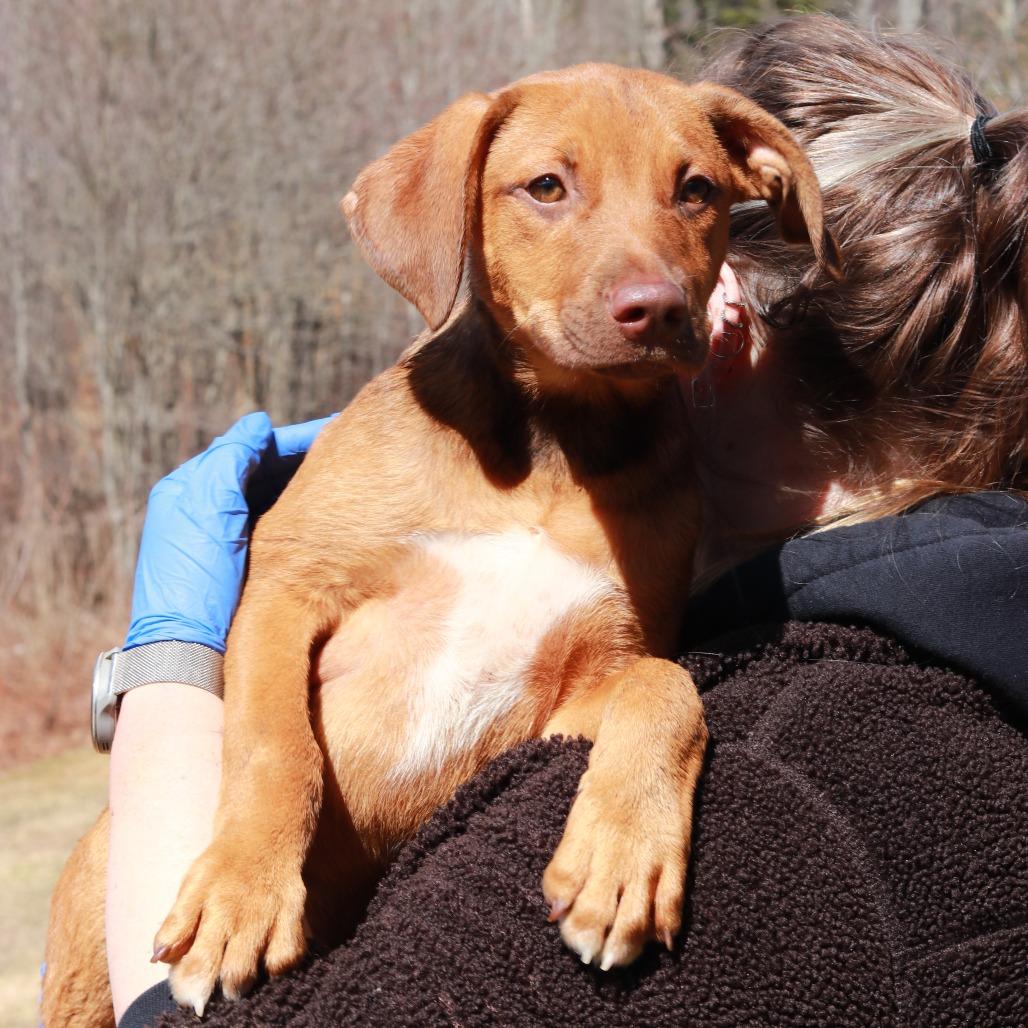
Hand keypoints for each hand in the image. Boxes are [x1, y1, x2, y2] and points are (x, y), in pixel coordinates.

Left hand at [124, 412, 332, 652]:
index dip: (296, 439)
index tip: (340, 428)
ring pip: (279, 498)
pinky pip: (283, 527)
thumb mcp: (208, 505)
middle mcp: (210, 510)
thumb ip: (231, 459)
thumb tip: (259, 425)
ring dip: (312, 487)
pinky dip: (308, 516)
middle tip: (356, 451)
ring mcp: (231, 541)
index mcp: (193, 489)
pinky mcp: (249, 568)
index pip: (253, 449)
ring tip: (354, 479)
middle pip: (269, 472)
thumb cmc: (195, 579)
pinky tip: (337, 517)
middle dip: (309, 461)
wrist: (190, 653)